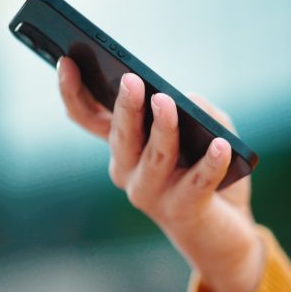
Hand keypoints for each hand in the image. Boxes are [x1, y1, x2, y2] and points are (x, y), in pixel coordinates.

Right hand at [57, 57, 263, 291]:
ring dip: (162, 128)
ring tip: (167, 102)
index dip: (74, 91)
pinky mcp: (183, 209)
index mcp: (124, 146)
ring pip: (155, 156)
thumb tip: (189, 100)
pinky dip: (210, 163)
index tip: (67, 61)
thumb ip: (200, 109)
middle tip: (130, 81)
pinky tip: (220, 145)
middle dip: (125, 107)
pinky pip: (197, 182)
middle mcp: (128, 169)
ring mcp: (151, 193)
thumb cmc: (208, 170)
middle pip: (121, 135)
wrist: (224, 230)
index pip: (89, 117)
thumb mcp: (209, 129)